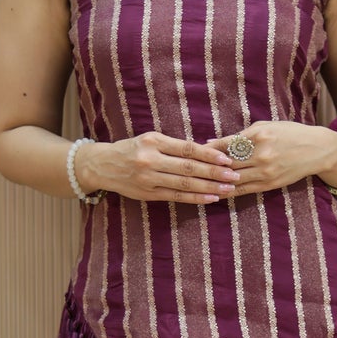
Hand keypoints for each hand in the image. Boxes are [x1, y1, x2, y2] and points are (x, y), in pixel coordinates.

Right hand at [78, 131, 238, 204]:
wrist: (102, 165)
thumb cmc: (132, 149)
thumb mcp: (150, 139)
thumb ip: (174, 146)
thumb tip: (206, 151)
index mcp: (153, 141)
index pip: (187, 148)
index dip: (209, 154)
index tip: (227, 158)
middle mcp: (150, 160)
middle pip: (189, 167)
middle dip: (214, 172)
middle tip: (234, 175)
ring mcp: (148, 179)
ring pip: (184, 184)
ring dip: (209, 187)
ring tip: (228, 188)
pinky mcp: (148, 194)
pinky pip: (176, 196)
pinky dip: (195, 198)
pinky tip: (210, 198)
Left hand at [198, 121, 336, 197]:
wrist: (317, 150)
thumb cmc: (289, 133)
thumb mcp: (265, 126)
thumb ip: (239, 136)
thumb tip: (212, 143)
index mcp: (258, 135)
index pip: (226, 144)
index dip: (208, 150)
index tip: (194, 152)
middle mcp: (261, 154)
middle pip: (227, 163)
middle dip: (208, 167)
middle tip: (190, 170)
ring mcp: (266, 171)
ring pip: (233, 179)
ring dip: (215, 182)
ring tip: (198, 183)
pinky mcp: (270, 184)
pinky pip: (244, 189)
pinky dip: (228, 191)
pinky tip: (215, 191)